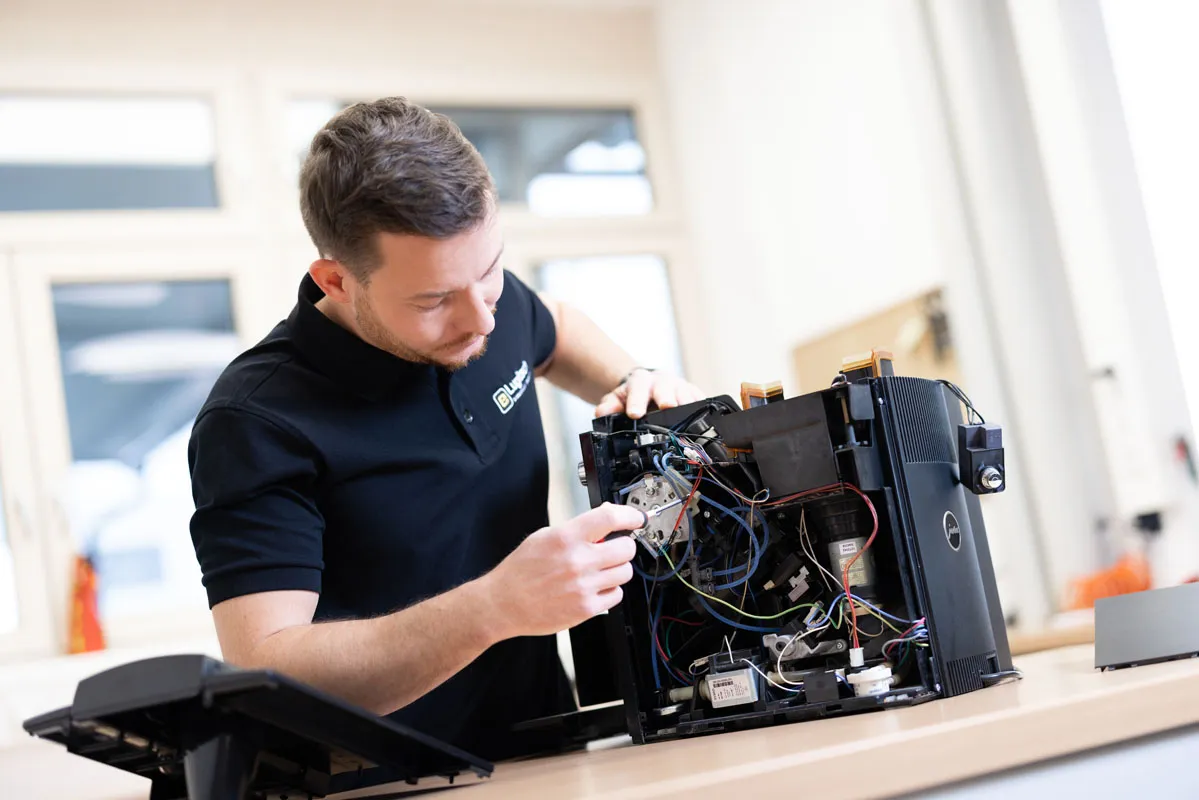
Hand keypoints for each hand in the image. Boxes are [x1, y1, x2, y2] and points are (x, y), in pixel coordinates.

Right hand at [480, 503, 641, 638]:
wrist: (503, 604)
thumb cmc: (520, 571)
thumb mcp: (543, 537)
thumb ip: (575, 528)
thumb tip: (603, 519)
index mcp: (565, 538)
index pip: (609, 518)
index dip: (629, 516)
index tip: (636, 518)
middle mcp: (577, 561)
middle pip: (626, 548)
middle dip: (623, 546)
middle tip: (615, 548)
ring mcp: (583, 586)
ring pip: (625, 572)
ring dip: (617, 569)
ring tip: (601, 570)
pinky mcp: (586, 608)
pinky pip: (617, 595)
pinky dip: (610, 590)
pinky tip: (595, 587)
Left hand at [595, 369, 706, 419]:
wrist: (648, 384)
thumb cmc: (634, 394)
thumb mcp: (617, 399)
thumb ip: (609, 406)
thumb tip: (602, 413)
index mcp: (641, 381)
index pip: (638, 388)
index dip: (637, 401)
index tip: (635, 413)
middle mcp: (662, 381)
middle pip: (666, 388)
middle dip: (666, 397)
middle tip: (667, 407)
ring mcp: (679, 386)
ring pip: (686, 393)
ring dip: (687, 404)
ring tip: (689, 416)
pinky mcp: (693, 393)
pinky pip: (700, 399)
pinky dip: (703, 407)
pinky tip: (706, 416)